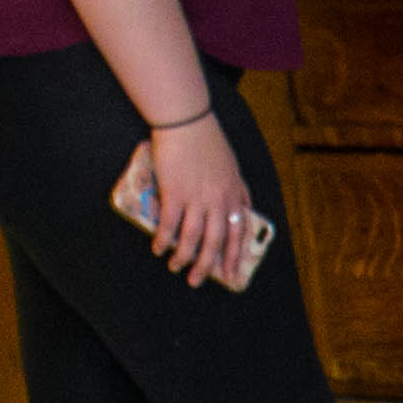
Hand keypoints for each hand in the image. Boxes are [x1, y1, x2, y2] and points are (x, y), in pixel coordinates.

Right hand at [116, 109, 264, 290]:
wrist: (187, 121)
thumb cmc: (208, 140)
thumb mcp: (232, 166)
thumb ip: (237, 189)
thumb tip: (243, 207)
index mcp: (234, 194)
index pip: (238, 233)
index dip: (233, 256)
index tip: (230, 274)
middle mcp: (219, 200)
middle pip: (215, 242)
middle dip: (206, 266)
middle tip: (196, 281)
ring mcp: (197, 198)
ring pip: (192, 238)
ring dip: (183, 257)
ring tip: (175, 267)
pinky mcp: (175, 193)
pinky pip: (170, 225)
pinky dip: (164, 240)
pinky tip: (158, 248)